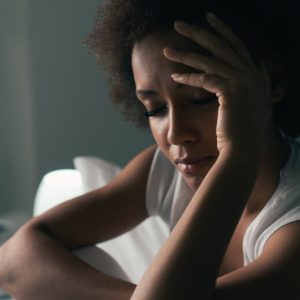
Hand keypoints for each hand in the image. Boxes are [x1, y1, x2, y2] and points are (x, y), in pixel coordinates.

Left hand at [164, 12, 271, 154]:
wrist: (243, 149)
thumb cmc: (242, 131)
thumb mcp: (254, 104)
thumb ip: (257, 84)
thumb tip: (256, 67)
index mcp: (255, 76)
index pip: (236, 45)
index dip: (223, 30)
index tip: (208, 19)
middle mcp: (251, 74)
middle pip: (221, 45)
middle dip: (198, 32)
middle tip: (179, 24)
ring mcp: (243, 81)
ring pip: (208, 61)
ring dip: (185, 55)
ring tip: (167, 51)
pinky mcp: (231, 92)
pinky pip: (205, 79)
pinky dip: (188, 78)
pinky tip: (174, 77)